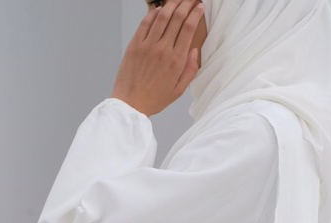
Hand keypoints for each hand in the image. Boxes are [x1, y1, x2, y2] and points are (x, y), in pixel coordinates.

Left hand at [111, 0, 205, 116]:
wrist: (130, 104)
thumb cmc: (154, 99)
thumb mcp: (178, 90)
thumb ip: (190, 70)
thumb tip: (194, 51)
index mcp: (176, 61)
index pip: (189, 28)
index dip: (196, 13)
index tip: (200, 7)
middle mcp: (163, 49)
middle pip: (177, 17)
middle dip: (187, 3)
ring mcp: (147, 45)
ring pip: (162, 16)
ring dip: (172, 3)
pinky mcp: (135, 44)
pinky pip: (145, 22)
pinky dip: (153, 12)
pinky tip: (160, 9)